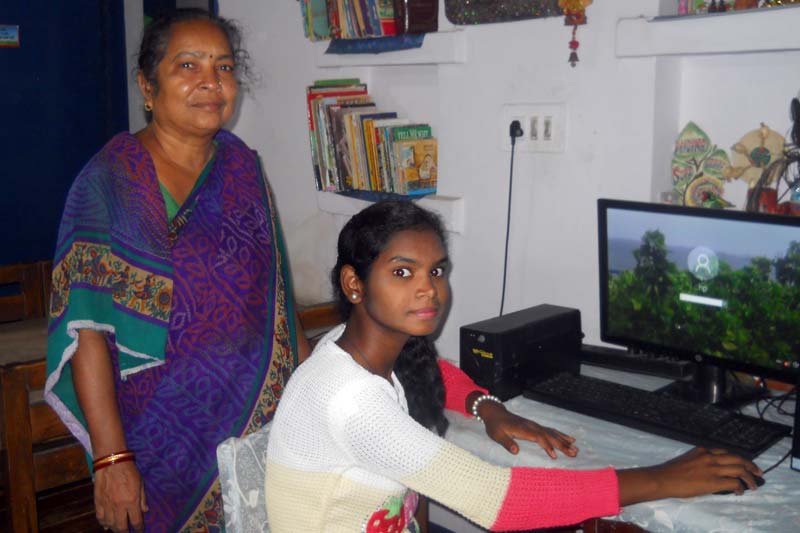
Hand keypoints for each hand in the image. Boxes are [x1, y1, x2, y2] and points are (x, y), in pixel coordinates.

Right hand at [93, 461, 147, 531]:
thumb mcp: (140, 483)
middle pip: (121, 527)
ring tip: (118, 529)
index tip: (140, 531)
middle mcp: (119, 506)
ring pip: (110, 524)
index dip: (139, 528)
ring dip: (114, 529)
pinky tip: (106, 525)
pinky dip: (103, 523)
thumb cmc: (129, 471)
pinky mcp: (98, 502)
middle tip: (128, 532)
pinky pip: (100, 517)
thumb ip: (142, 499)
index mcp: (132, 501)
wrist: (112, 462)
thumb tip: (145, 511)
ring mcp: (107, 505)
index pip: (136, 521)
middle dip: (125, 532)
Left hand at [478, 400, 578, 458]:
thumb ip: (507, 443)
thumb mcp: (497, 435)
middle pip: (549, 435)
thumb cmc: (495, 426)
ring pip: (552, 433)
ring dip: (564, 441)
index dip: (546, 446)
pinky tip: (570, 439)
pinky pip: (550, 431)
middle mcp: (531, 426)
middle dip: (561, 445)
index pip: (538, 437)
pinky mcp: (536, 426)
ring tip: (576, 448)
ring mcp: (535, 425)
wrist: (495, 413)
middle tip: (574, 453)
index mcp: (523, 429)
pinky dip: (561, 435)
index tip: (554, 456)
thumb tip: (516, 451)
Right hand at [618, 447, 762, 504]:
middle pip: (738, 458)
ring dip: (749, 478)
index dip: (738, 459)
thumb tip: (710, 472)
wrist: (662, 478)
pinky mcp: (713, 481)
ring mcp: (712, 468)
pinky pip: (734, 483)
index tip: (743, 464)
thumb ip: (700, 462)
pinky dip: (740, 487)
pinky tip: (740, 492)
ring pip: (739, 469)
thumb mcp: (687, 460)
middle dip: (751, 465)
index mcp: (703, 450)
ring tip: (754, 485)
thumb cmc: (670, 472)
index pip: (726, 452)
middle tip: (758, 473)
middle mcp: (710, 456)